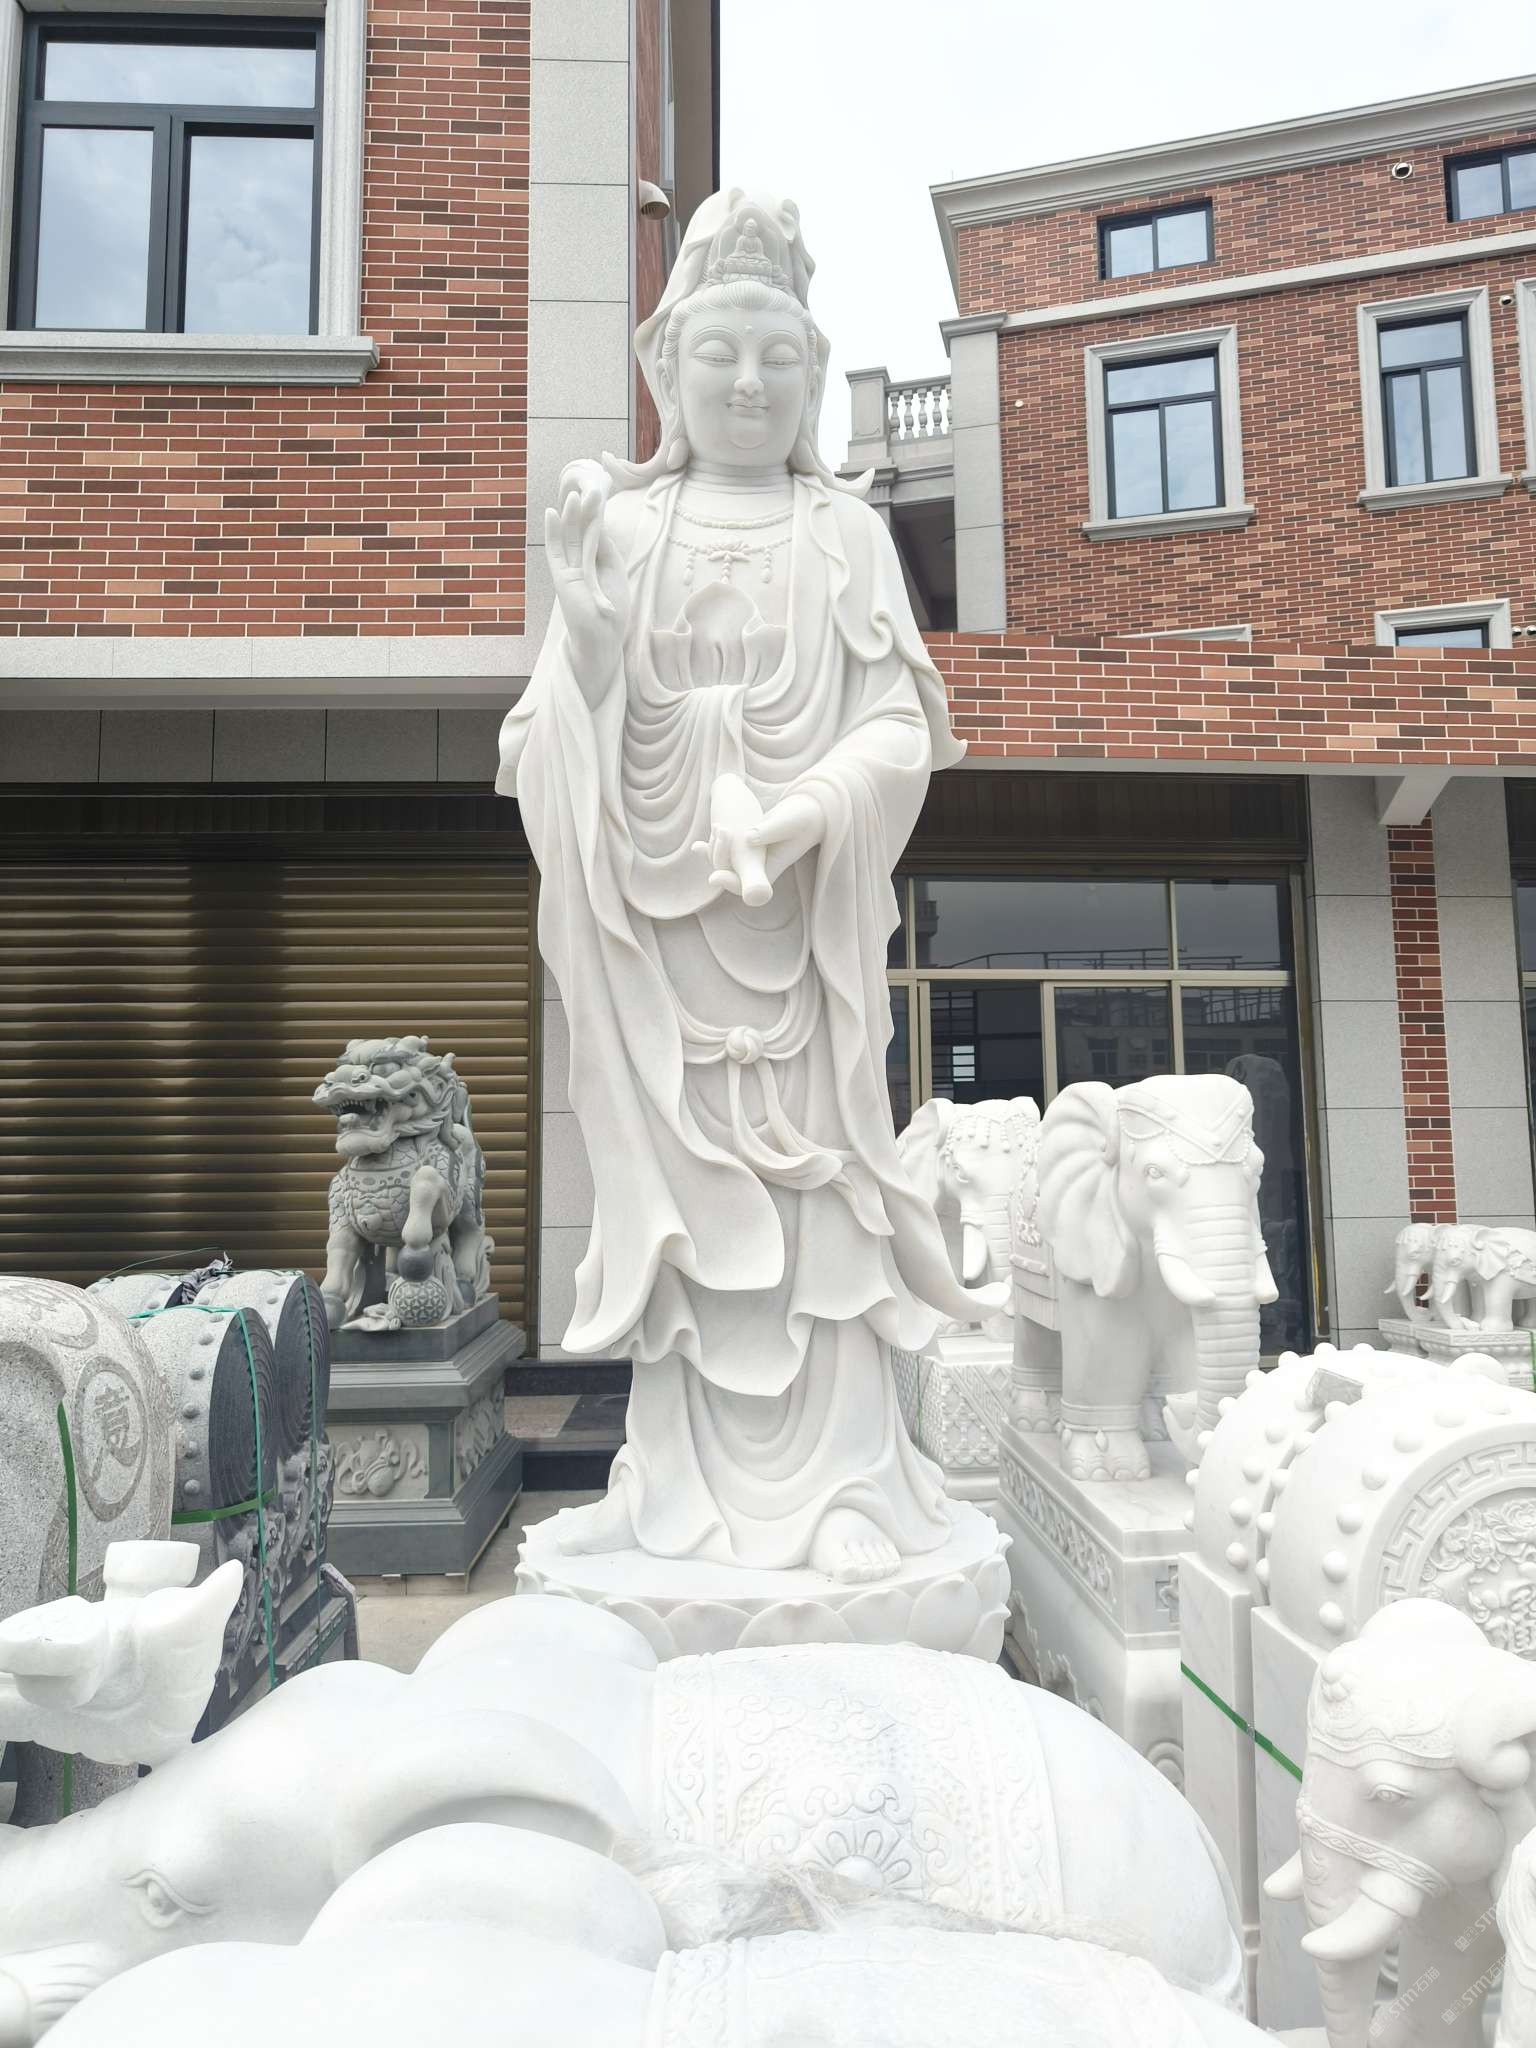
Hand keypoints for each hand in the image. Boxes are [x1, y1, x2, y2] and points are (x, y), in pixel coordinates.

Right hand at [545, 460, 627, 697]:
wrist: (603, 638)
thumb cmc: (612, 610)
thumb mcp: (614, 573)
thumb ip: (606, 549)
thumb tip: (599, 523)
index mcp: (595, 563)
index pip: (595, 532)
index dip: (597, 513)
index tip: (600, 492)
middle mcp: (580, 563)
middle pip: (582, 531)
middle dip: (586, 510)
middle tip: (589, 487)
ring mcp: (569, 569)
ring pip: (569, 537)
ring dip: (571, 515)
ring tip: (573, 494)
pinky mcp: (561, 577)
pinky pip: (555, 550)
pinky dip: (552, 532)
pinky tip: (550, 513)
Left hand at [693, 779, 823, 906]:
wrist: (810, 811)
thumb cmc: (803, 818)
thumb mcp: (789, 822)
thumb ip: (769, 830)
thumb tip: (747, 837)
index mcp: (770, 866)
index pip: (746, 887)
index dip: (729, 883)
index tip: (715, 877)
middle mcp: (759, 866)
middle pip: (731, 875)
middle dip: (717, 861)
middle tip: (709, 841)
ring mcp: (753, 857)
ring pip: (726, 864)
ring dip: (712, 854)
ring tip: (704, 841)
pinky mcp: (748, 846)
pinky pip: (727, 853)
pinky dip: (712, 849)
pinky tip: (698, 844)